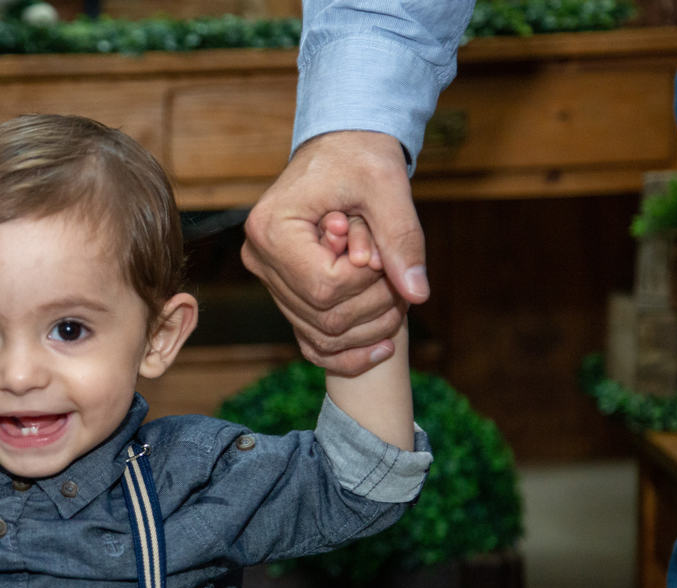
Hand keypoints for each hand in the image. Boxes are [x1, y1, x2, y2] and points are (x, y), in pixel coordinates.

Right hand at [242, 131, 427, 375]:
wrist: (341, 146)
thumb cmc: (359, 156)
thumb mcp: (386, 185)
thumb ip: (402, 238)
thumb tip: (417, 293)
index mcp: (271, 229)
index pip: (324, 286)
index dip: (368, 284)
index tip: (386, 255)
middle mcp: (260, 258)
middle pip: (323, 315)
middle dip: (375, 305)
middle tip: (399, 274)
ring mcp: (268, 278)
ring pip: (321, 333)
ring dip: (370, 327)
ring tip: (397, 296)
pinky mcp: (283, 290)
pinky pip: (310, 340)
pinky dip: (347, 352)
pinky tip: (383, 347)